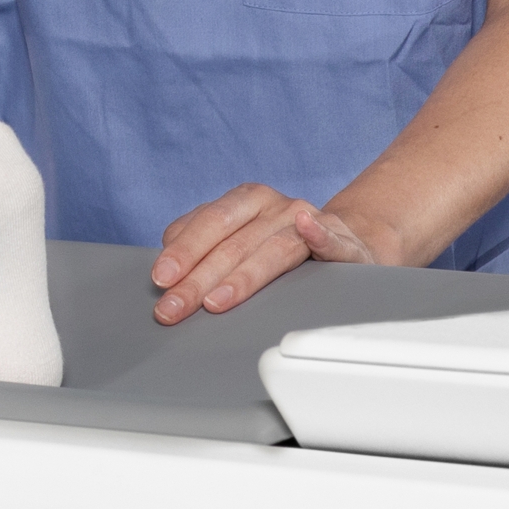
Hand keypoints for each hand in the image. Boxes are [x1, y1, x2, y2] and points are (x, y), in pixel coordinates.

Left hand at [150, 186, 392, 324]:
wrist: (348, 241)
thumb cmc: (280, 244)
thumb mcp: (240, 236)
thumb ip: (203, 243)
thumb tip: (166, 266)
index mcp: (246, 200)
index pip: (208, 223)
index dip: (182, 251)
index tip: (160, 280)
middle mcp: (276, 206)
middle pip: (233, 243)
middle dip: (198, 279)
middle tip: (174, 308)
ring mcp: (311, 221)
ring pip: (272, 250)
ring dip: (241, 278)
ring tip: (215, 301)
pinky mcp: (345, 243)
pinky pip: (332, 239)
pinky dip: (320, 233)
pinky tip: (307, 227)